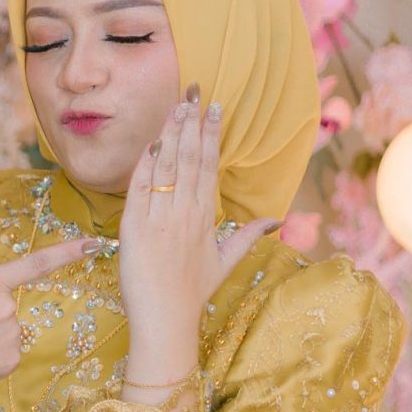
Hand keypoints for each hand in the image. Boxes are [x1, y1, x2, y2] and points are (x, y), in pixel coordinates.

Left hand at [118, 90, 277, 385]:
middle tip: (193, 90)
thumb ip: (249, 235)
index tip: (213, 107)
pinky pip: (140, 189)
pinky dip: (144, 165)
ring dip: (170, 134)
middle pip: (190, 158)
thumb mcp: (226, 262)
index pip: (209, 166)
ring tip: (175, 105)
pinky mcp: (134, 229)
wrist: (164, 321)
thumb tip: (278, 220)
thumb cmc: (192, 294)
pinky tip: (150, 143)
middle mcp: (185, 214)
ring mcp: (159, 219)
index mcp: (206, 218)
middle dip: (191, 122)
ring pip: (166, 168)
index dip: (210, 134)